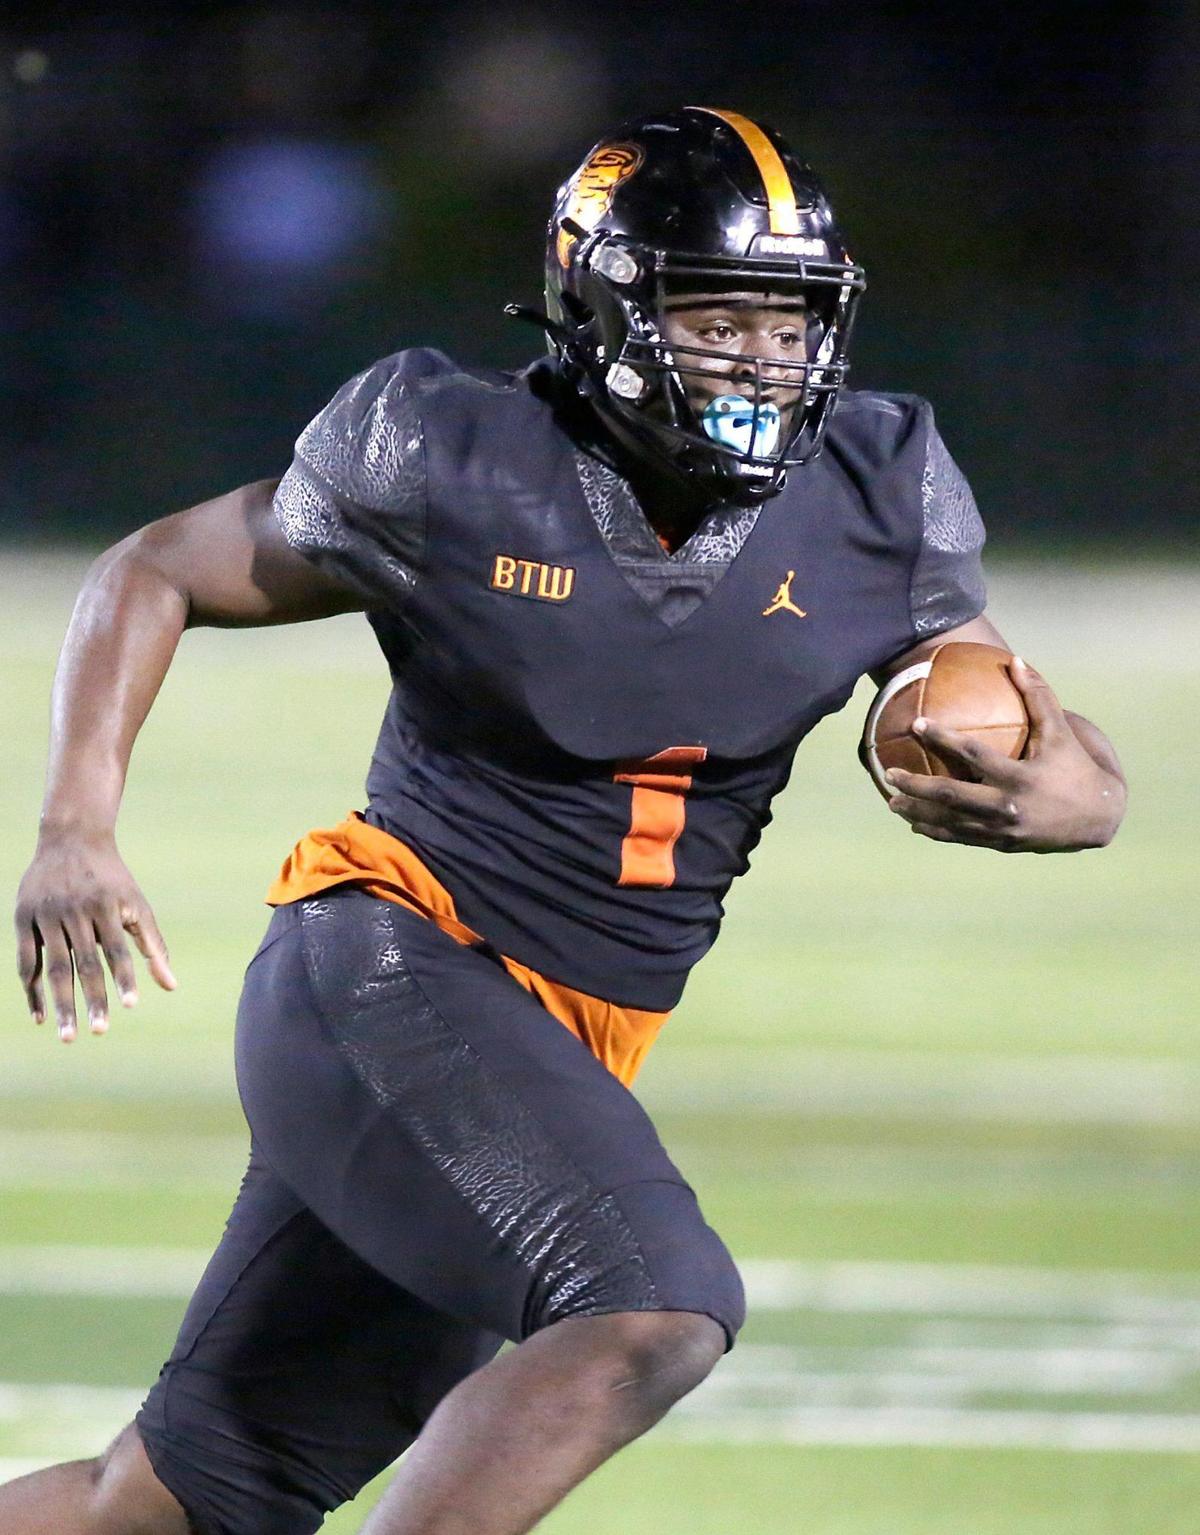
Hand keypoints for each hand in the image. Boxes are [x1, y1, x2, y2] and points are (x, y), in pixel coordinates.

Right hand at [14, 832, 175, 1041]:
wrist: (71, 838)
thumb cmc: (112, 879)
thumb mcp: (136, 905)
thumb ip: (152, 945)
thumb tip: (171, 986)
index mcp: (106, 906)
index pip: (117, 949)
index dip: (124, 977)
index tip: (131, 1006)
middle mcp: (75, 910)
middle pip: (84, 963)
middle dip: (91, 1000)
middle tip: (100, 1032)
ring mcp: (46, 914)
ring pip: (52, 967)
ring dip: (60, 1003)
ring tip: (68, 1036)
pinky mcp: (23, 917)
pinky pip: (25, 961)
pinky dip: (31, 990)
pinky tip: (41, 1017)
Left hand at [885, 659, 1125, 852]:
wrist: (1100, 819)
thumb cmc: (1077, 768)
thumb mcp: (1062, 732)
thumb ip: (1039, 696)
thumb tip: (1016, 659)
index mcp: (1020, 777)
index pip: (973, 754)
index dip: (943, 738)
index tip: (917, 723)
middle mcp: (1007, 806)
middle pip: (951, 795)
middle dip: (916, 785)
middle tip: (889, 773)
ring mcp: (1002, 829)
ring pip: (950, 822)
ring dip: (918, 812)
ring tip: (892, 801)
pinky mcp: (1001, 844)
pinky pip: (961, 838)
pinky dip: (935, 831)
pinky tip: (914, 823)